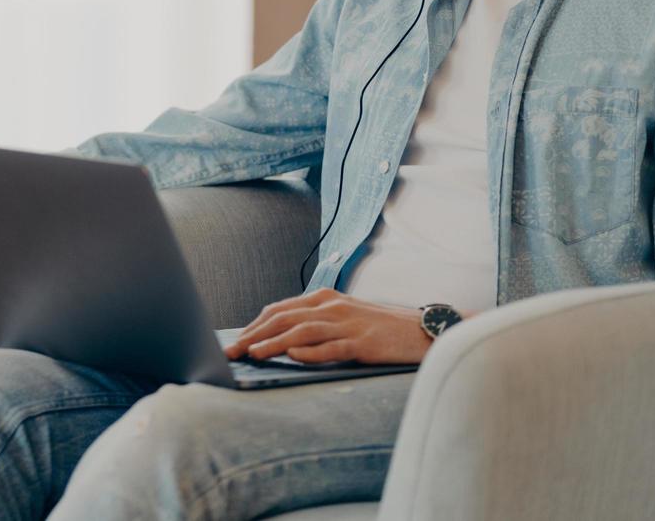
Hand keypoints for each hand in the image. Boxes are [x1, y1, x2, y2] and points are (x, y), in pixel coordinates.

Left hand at [223, 287, 432, 365]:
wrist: (422, 330)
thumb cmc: (380, 327)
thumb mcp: (343, 318)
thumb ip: (315, 323)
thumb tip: (282, 340)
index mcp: (325, 298)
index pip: (280, 310)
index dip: (254, 325)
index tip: (235, 341)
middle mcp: (332, 307)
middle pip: (284, 318)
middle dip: (254, 334)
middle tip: (232, 351)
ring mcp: (347, 324)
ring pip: (302, 331)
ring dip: (274, 342)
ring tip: (252, 354)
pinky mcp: (363, 342)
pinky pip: (332, 346)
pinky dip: (310, 352)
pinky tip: (292, 356)